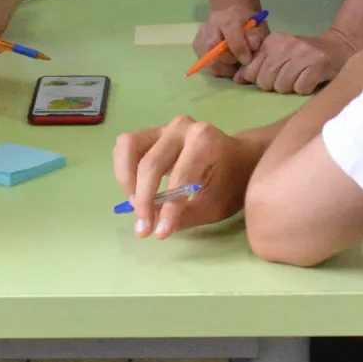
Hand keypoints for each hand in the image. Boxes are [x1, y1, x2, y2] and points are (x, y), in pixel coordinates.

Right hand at [113, 115, 259, 237]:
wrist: (239, 157)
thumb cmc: (231, 182)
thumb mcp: (217, 205)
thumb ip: (187, 216)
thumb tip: (156, 227)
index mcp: (206, 141)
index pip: (181, 177)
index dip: (168, 208)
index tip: (160, 234)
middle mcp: (182, 127)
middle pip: (150, 163)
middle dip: (143, 199)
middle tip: (142, 229)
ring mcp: (164, 127)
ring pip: (128, 146)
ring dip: (126, 179)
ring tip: (135, 205)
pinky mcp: (151, 133)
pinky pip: (126, 147)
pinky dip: (124, 170)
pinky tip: (135, 191)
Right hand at [193, 5, 266, 78]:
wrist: (234, 17)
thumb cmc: (248, 24)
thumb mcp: (258, 27)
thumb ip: (256, 37)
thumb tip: (251, 47)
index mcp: (228, 17)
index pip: (230, 34)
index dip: (239, 50)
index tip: (247, 60)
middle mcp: (211, 24)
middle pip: (212, 46)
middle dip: (227, 59)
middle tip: (238, 62)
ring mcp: (201, 34)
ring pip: (205, 57)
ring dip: (221, 66)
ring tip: (232, 65)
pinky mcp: (197, 44)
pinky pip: (203, 62)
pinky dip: (215, 67)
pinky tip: (225, 64)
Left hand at [234, 28, 358, 94]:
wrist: (339, 47)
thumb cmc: (304, 55)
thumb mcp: (278, 55)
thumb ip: (257, 65)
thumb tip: (237, 79)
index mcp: (272, 41)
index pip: (250, 70)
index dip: (260, 78)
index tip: (274, 74)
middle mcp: (286, 45)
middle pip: (265, 81)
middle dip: (275, 85)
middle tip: (290, 76)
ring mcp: (302, 54)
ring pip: (281, 87)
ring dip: (291, 88)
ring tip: (301, 77)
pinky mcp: (318, 65)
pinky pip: (300, 89)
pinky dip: (305, 89)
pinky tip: (311, 80)